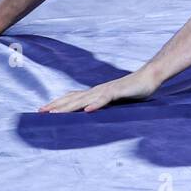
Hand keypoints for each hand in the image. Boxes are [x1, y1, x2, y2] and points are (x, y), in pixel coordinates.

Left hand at [39, 71, 159, 113]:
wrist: (150, 77)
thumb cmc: (134, 88)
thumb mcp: (115, 98)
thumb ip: (103, 103)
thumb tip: (91, 112)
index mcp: (96, 92)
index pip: (72, 97)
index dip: (58, 103)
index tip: (43, 110)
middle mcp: (97, 90)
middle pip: (73, 98)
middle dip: (56, 105)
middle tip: (40, 112)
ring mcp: (107, 90)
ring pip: (84, 99)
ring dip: (69, 107)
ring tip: (55, 113)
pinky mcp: (118, 92)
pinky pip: (105, 99)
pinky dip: (95, 104)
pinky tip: (87, 111)